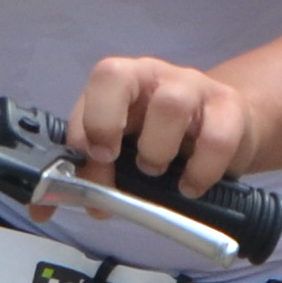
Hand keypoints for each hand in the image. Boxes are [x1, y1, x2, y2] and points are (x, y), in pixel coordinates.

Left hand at [70, 56, 258, 192]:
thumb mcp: (125, 151)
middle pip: (117, 74)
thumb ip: (90, 173)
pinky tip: (190, 187)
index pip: (92, 86)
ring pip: (170, 104)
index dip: (84, 124)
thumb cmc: (164, 139)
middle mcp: (151, 76)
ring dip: (155, 148)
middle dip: (104, 121)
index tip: (88, 160)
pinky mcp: (230, 110)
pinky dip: (200, 170)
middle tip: (111, 159)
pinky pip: (216, 138)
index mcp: (119, 82)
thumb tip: (51, 208)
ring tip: (154, 171)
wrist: (227, 128)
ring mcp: (193, 87)